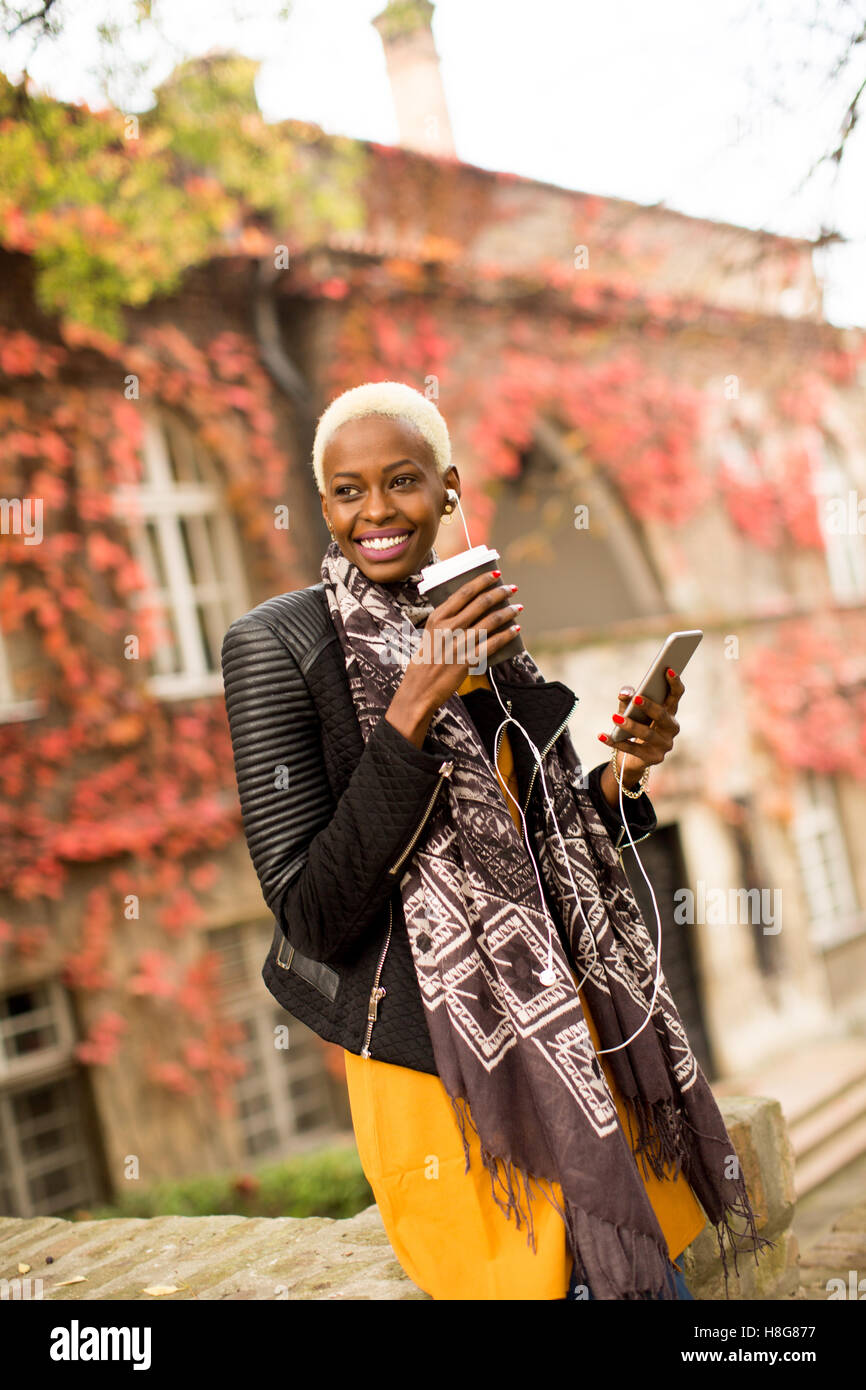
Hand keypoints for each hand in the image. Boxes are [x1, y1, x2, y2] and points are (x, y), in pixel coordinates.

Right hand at [386, 570, 521, 746]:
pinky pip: (493, 644)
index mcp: (436, 618)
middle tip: (512, 588)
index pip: (463, 593)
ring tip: (518, 607)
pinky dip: (506, 635)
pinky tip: (515, 630)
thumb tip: (469, 609)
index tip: (495, 575)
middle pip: (480, 603)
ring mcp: (458, 644)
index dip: (482, 581)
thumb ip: (446, 622)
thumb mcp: (430, 636)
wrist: (418, 691)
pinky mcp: (467, 661)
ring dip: (508, 612)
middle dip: (500, 593)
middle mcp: (448, 628)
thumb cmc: (424, 663)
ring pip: (490, 622)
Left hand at [598, 669, 683, 799]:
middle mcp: (671, 728)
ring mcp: (664, 745)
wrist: (633, 757)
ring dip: (630, 725)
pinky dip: (616, 742)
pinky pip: (632, 749)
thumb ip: (627, 699)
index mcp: (670, 711)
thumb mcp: (630, 709)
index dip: (674, 683)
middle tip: (636, 699)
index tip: (667, 670)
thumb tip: (623, 693)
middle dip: (650, 707)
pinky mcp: (652, 758)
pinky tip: (602, 736)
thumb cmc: (635, 724)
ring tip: (614, 718)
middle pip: (663, 716)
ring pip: (647, 734)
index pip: (676, 696)